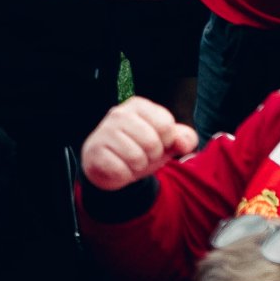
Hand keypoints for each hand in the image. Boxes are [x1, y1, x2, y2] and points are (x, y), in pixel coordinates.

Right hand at [79, 94, 199, 189]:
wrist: (111, 166)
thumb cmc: (142, 149)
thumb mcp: (167, 142)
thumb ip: (185, 138)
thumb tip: (182, 143)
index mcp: (138, 106)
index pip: (166, 125)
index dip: (167, 141)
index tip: (157, 142)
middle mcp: (119, 114)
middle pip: (152, 142)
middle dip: (153, 156)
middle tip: (143, 154)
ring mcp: (104, 132)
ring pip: (136, 157)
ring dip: (138, 166)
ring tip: (131, 161)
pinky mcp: (94, 151)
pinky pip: (120, 170)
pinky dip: (124, 175)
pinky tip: (119, 167)